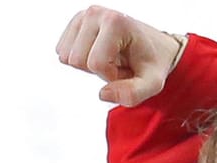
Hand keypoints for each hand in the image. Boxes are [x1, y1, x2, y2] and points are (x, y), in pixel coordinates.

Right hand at [56, 6, 185, 106]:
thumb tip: (103, 94)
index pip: (96, 62)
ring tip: (108, 58)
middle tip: (115, 64)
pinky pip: (62, 53)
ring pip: (66, 57)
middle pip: (76, 59)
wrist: (154, 47)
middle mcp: (96, 13)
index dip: (109, 75)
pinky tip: (97, 53)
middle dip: (95, 70)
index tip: (124, 68)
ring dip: (86, 66)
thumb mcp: (151, 84)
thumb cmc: (152, 63)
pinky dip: (79, 60)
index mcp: (116, 21)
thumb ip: (132, 94)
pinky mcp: (75, 24)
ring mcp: (83, 16)